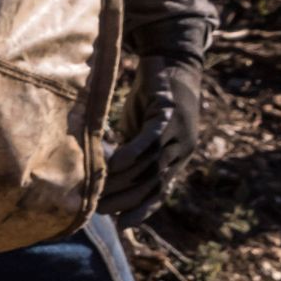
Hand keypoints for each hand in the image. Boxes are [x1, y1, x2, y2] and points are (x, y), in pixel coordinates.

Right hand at [98, 60, 208, 225]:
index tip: (121, 224)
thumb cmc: (152, 96)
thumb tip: (107, 175)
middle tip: (98, 207)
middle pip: (153, 183)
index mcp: (179, 156)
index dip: (142, 210)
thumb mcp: (143, 130)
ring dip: (122, 181)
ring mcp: (178, 132)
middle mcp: (183, 148)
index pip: (160, 191)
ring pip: (149, 165)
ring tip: (97, 189)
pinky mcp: (167, 113)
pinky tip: (113, 164)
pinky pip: (150, 140)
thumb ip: (133, 153)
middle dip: (125, 200)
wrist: (171, 57)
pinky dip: (131, 154)